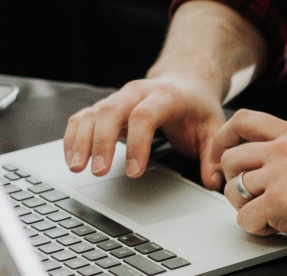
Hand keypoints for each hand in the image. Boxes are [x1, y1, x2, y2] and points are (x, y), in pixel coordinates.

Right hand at [63, 75, 226, 188]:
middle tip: (99, 172)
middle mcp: (138, 92)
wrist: (185, 82)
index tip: (134, 172)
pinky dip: (74, 136)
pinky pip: (83, 117)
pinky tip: (72, 158)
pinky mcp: (106, 106)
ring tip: (77, 168)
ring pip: (92, 113)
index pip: (145, 116)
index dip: (137, 144)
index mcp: (166, 96)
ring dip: (81, 140)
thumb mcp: (214, 128)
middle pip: (111, 111)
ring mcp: (119, 98)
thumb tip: (214, 183)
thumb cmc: (197, 107)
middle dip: (102, 142)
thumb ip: (213, 156)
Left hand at [211, 109, 286, 254]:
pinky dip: (258, 229)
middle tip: (252, 201)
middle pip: (231, 159)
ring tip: (272, 217)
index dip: (224, 139)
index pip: (243, 120)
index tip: (222, 159)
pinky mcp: (278, 203)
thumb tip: (262, 164)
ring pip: (233, 190)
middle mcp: (284, 149)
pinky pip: (244, 218)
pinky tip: (280, 229)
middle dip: (234, 183)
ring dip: (246, 208)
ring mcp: (280, 175)